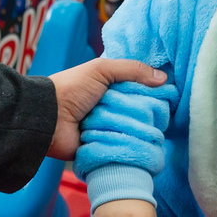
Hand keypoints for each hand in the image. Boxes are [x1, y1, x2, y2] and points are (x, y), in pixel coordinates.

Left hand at [46, 58, 166, 159]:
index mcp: (109, 87)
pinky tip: (139, 143)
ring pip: (134, 130)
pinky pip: (123, 146)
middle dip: (147, 113)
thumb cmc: (71, 89)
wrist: (47, 120)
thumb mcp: (101, 70)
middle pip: (140, 111)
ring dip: (138, 129)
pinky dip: (129, 144)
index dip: (152, 92)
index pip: (139, 90)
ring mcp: (108, 127)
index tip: (169, 96)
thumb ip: (132, 69)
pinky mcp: (104, 146)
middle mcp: (111, 107)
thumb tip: (164, 78)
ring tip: (146, 128)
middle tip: (159, 115)